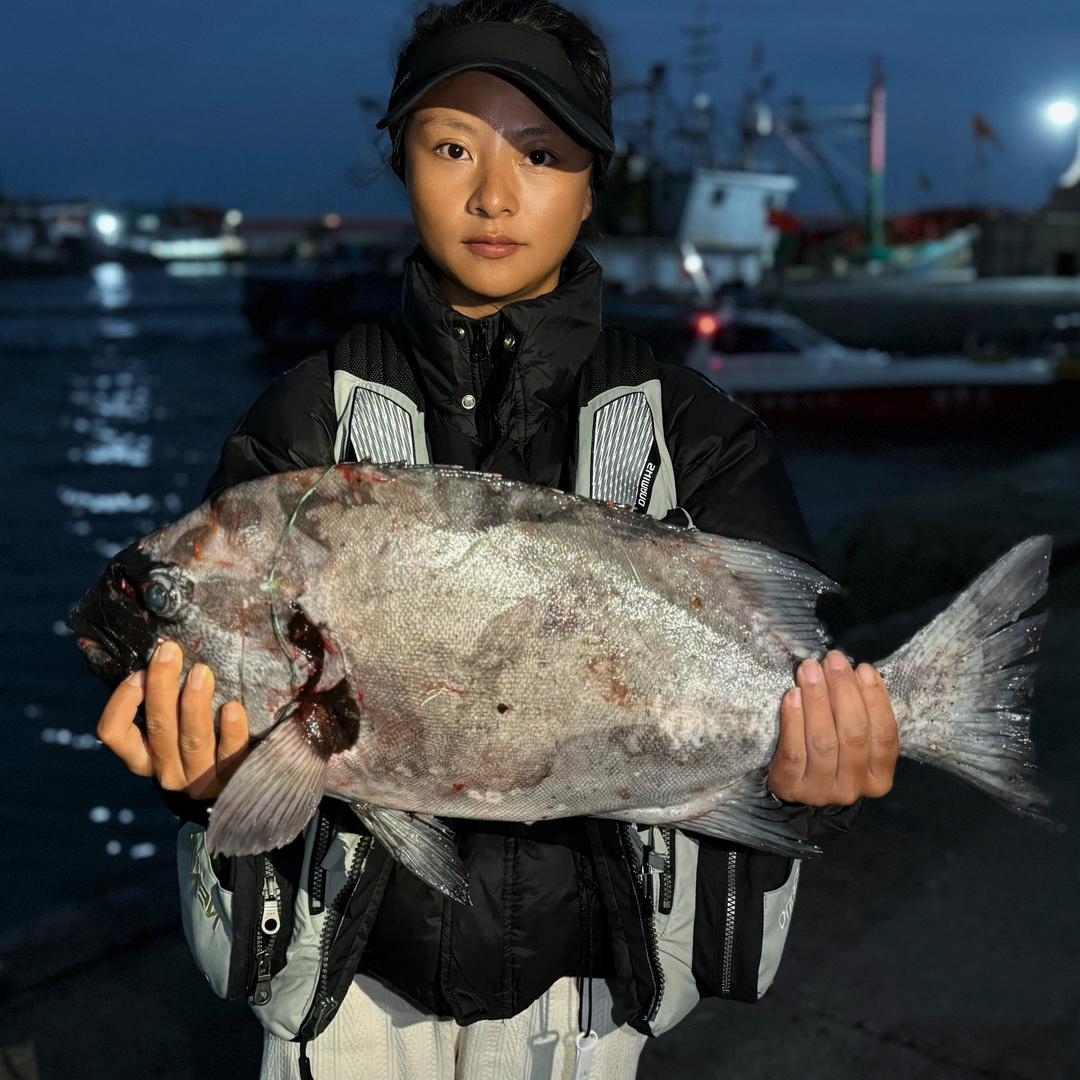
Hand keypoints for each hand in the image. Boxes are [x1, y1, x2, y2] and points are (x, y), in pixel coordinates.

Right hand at [97, 639, 249, 799]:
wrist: (243, 777)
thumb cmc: (203, 732)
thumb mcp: (175, 720)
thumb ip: (163, 694)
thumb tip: (162, 646)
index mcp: (143, 755)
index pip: (113, 733)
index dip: (122, 701)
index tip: (138, 672)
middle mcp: (166, 770)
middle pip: (158, 727)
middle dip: (161, 685)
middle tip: (171, 651)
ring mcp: (199, 779)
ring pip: (191, 740)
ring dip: (194, 703)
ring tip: (202, 672)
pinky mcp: (233, 777)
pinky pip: (229, 753)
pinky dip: (231, 730)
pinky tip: (233, 707)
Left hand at [766, 650, 898, 805]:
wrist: (792, 782)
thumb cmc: (830, 751)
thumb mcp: (853, 739)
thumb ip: (859, 714)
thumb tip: (856, 671)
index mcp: (878, 776)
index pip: (884, 735)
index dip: (876, 700)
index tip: (864, 668)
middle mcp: (854, 787)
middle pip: (853, 735)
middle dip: (844, 692)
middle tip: (833, 661)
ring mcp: (822, 790)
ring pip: (824, 741)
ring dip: (817, 699)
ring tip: (810, 670)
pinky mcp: (791, 786)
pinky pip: (794, 751)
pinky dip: (794, 721)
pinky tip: (792, 696)